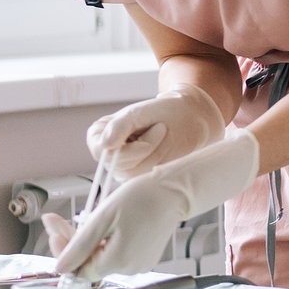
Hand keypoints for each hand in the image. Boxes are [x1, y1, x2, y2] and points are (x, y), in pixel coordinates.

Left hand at [56, 131, 259, 278]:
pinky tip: (104, 224)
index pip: (79, 270)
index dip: (64, 252)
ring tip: (87, 217)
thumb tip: (59, 268)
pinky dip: (105, 241)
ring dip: (88, 241)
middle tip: (57, 220)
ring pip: (102, 259)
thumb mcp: (102, 218)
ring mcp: (139, 264)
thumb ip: (79, 246)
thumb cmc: (139, 198)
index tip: (54, 228)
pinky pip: (116, 254)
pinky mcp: (145, 257)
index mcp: (118, 260)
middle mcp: (130, 268)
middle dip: (72, 243)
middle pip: (89, 264)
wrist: (173, 190)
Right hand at [88, 85, 224, 176]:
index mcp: (100, 133)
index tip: (146, 129)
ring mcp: (123, 165)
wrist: (188, 118)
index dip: (126, 146)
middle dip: (146, 146)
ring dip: (155, 153)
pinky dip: (159, 161)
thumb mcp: (137, 113)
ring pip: (134, 172)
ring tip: (162, 135)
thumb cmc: (162, 111)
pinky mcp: (139, 174)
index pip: (102, 150)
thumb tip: (105, 145)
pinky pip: (145, 177)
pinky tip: (164, 148)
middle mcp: (108, 152)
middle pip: (119, 163)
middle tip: (161, 128)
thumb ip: (119, 126)